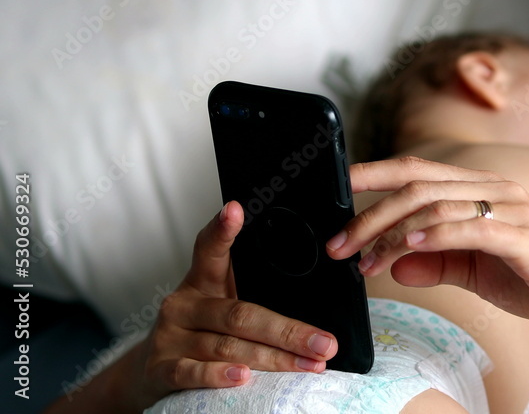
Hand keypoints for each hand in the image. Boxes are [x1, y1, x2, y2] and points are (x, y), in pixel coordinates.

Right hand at [126, 201, 338, 408]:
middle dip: (288, 330)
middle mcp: (184, 304)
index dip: (223, 230)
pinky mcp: (160, 368)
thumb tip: (316, 307)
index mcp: (203, 280)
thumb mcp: (221, 304)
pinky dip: (219, 375)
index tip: (236, 209)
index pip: (211, 250)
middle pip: (240, 313)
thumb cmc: (200, 332)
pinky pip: (193, 372)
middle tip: (324, 342)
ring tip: (308, 364)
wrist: (148, 372)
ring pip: (227, 345)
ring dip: (273, 358)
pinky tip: (243, 376)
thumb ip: (254, 296)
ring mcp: (171, 336)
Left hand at [327, 156, 528, 344]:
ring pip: (436, 204)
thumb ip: (438, 263)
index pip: (419, 171)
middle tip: (337, 244)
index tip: (336, 190)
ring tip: (362, 260)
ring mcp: (514, 209)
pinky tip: (407, 249)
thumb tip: (392, 264)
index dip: (374, 174)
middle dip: (369, 212)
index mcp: (486, 190)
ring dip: (390, 233)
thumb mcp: (479, 272)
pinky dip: (433, 235)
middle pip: (418, 184)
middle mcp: (499, 189)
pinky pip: (470, 227)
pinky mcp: (526, 236)